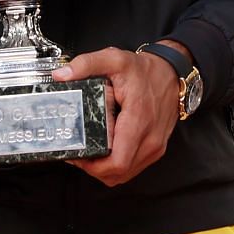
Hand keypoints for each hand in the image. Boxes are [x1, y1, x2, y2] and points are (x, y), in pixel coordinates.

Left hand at [56, 47, 178, 186]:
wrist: (172, 74)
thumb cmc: (146, 70)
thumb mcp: (115, 59)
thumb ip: (87, 64)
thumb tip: (62, 75)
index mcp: (138, 120)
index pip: (117, 162)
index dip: (93, 166)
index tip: (78, 155)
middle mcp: (150, 139)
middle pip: (118, 174)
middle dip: (94, 169)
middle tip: (79, 155)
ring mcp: (155, 146)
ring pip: (125, 175)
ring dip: (105, 170)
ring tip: (90, 154)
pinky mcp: (156, 149)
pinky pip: (133, 168)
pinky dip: (117, 166)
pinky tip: (106, 152)